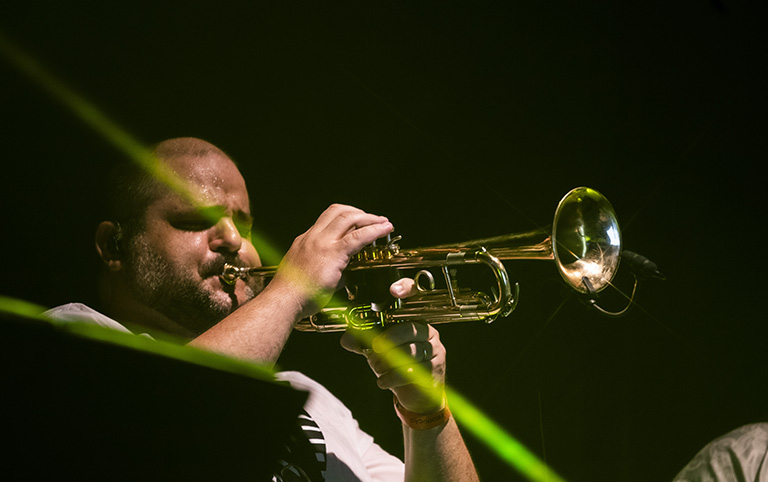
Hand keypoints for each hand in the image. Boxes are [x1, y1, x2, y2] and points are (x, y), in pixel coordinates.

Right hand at [270, 204, 392, 320]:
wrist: (284, 302)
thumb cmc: (294, 296)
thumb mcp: (309, 276)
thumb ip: (328, 271)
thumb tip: (345, 275)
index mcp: (305, 241)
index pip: (328, 218)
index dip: (347, 216)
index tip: (359, 221)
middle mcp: (312, 237)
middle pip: (339, 211)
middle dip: (360, 212)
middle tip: (375, 220)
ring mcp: (321, 243)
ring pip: (349, 217)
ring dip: (369, 218)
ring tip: (384, 223)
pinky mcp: (332, 253)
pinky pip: (357, 236)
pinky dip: (374, 231)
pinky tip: (384, 230)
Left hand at [341, 278, 446, 413]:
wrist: (416, 395)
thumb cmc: (398, 366)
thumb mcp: (376, 352)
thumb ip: (362, 344)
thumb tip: (346, 339)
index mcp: (412, 320)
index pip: (414, 298)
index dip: (406, 289)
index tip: (393, 291)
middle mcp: (426, 330)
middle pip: (410, 329)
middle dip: (389, 340)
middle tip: (374, 349)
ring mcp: (434, 347)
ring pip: (411, 351)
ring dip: (389, 361)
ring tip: (377, 368)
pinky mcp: (436, 366)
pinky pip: (414, 369)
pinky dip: (393, 377)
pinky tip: (383, 381)